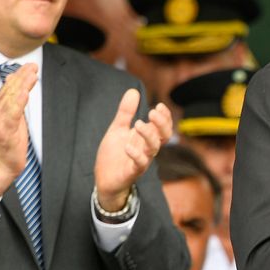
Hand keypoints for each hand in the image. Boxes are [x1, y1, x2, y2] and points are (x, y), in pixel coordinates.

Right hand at [0, 62, 37, 204]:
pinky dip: (18, 102)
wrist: (2, 162)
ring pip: (11, 98)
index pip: (8, 86)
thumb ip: (13, 100)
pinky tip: (24, 93)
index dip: (19, 75)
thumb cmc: (9, 140)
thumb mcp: (12, 116)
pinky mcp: (4, 130)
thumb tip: (15, 81)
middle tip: (33, 65)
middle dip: (22, 76)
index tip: (29, 65)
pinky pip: (12, 114)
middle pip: (10, 90)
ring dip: (22, 85)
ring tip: (31, 74)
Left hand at [95, 89, 172, 209]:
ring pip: (153, 149)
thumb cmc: (114, 155)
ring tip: (138, 124)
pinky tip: (128, 146)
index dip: (164, 117)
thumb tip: (133, 91)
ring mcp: (141, 161)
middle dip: (161, 124)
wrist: (104, 179)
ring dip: (149, 136)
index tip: (159, 105)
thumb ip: (126, 112)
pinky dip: (136, 155)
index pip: (162, 127)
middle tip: (152, 111)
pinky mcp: (132, 172)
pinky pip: (139, 164)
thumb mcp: (118, 129)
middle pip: (164, 136)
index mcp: (146, 139)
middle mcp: (147, 149)